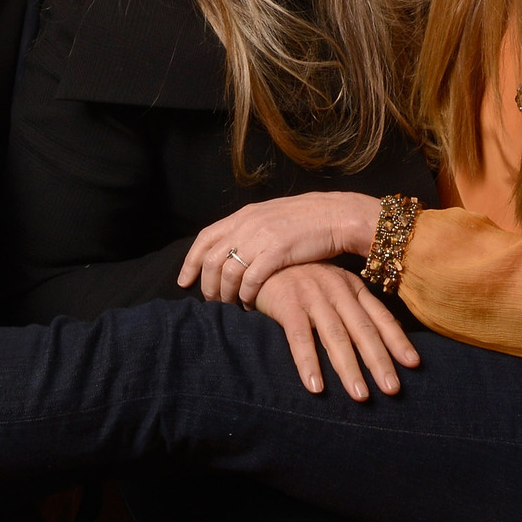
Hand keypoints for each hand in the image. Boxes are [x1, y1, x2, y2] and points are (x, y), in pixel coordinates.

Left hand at [179, 192, 380, 305]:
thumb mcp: (271, 217)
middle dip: (207, 286)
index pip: (204, 238)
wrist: (338, 215)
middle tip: (211, 303)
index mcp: (244, 214)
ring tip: (231, 307)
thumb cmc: (307, 220)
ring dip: (225, 294)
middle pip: (211, 259)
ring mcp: (262, 237)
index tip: (184, 281)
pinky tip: (249, 304)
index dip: (190, 262)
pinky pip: (251, 279)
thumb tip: (231, 249)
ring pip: (227, 272)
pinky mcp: (278, 252)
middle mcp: (247, 224)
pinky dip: (246, 296)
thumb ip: (249, 229)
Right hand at [253, 263, 418, 400]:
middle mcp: (336, 289)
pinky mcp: (287, 303)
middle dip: (379, 361)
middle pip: (362, 330)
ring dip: (349, 368)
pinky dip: (308, 362)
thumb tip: (386, 337)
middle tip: (393, 389)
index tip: (414, 364)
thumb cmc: (301, 278)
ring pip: (336, 336)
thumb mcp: (333, 287)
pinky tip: (315, 386)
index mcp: (351, 286)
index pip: (380, 317)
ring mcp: (312, 295)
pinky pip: (299, 337)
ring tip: (360, 396)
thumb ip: (355, 309)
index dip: (397, 340)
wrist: (261, 258)